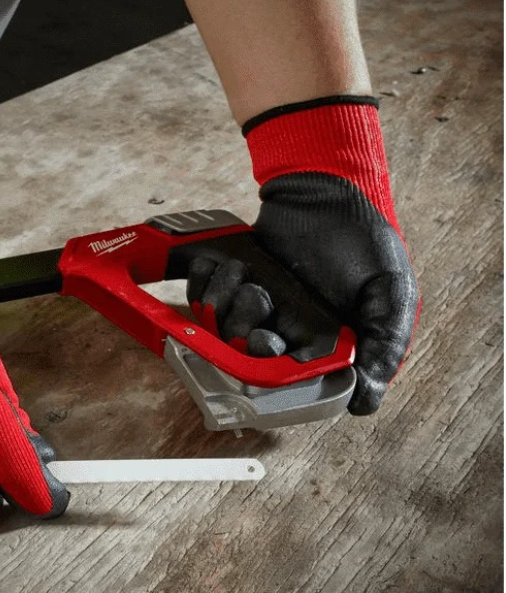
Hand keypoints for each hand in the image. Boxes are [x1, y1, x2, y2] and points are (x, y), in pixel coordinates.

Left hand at [188, 97, 419, 414]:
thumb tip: (364, 403)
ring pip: (221, 330)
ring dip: (225, 306)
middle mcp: (286, 333)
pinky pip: (202, 298)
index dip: (273, 373)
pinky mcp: (232, 284)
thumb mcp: (390, 294)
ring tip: (249, 278)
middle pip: (247, 359)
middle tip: (260, 305)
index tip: (271, 345)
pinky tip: (228, 267)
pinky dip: (207, 284)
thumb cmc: (364, 242)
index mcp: (324, 348)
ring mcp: (255, 308)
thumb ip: (383, 345)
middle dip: (245, 336)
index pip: (292, 383)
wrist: (325, 190)